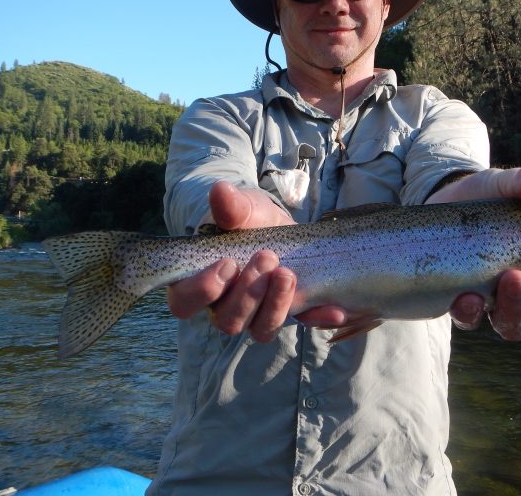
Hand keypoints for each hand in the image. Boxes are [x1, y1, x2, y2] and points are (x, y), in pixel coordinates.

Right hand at [166, 181, 345, 341]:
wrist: (276, 226)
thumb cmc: (247, 220)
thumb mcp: (241, 209)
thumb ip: (230, 206)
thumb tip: (220, 190)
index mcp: (199, 284)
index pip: (185, 302)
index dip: (202, 290)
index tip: (227, 263)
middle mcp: (223, 307)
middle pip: (228, 320)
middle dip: (248, 293)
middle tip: (266, 257)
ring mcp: (256, 316)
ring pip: (260, 329)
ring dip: (276, 305)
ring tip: (288, 274)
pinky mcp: (287, 314)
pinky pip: (301, 325)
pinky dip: (318, 318)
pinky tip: (335, 310)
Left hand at [429, 167, 520, 340]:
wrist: (443, 202)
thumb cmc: (490, 198)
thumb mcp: (507, 184)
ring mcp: (500, 303)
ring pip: (516, 327)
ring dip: (518, 308)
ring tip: (513, 277)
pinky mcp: (465, 304)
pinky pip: (470, 321)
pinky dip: (471, 313)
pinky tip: (468, 296)